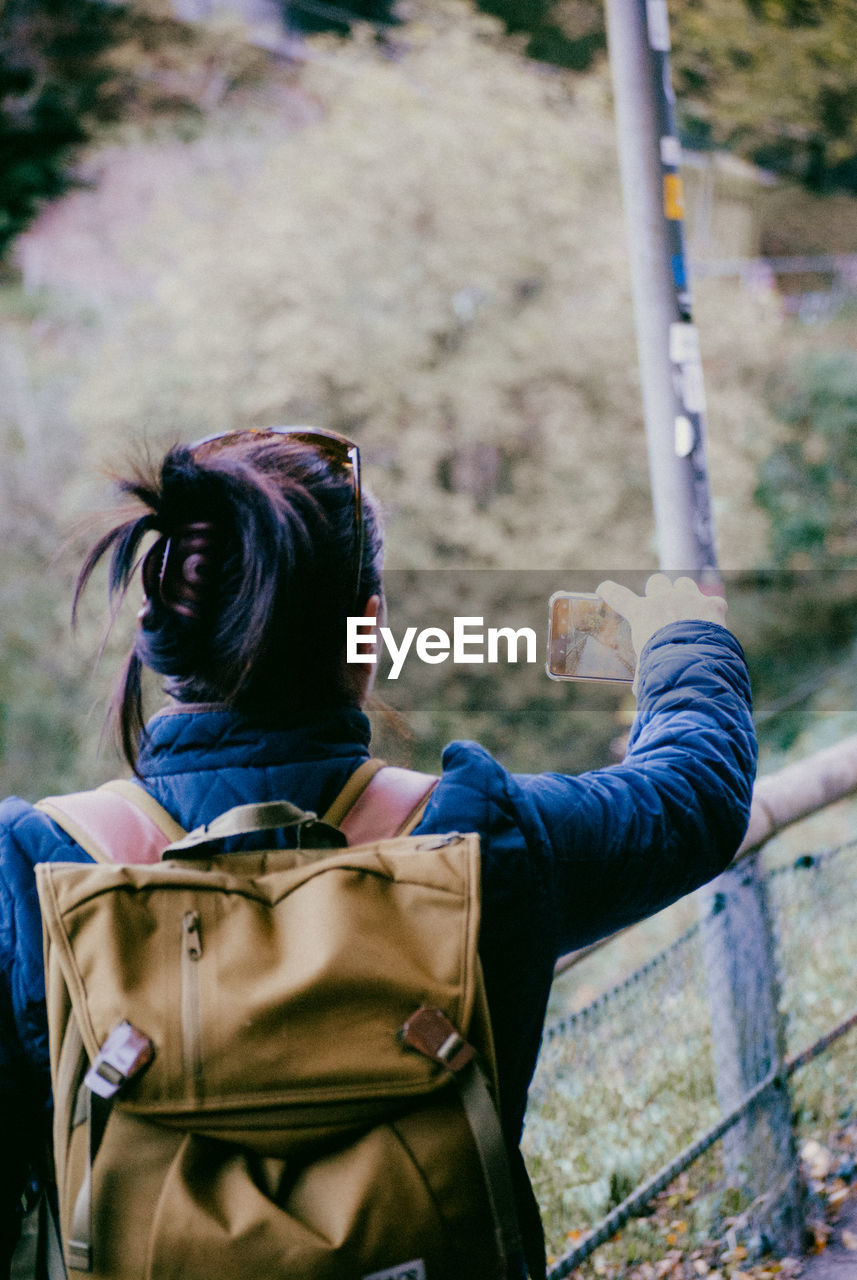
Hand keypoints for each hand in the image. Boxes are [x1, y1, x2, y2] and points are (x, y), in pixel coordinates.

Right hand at [596, 574, 727, 691]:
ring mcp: (690, 598)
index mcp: (642, 613)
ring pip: (684, 583)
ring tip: (689, 608)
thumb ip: (642, 673)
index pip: (618, 595)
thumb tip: (637, 689)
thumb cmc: (662, 668)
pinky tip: (714, 622)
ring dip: (685, 593)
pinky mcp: (712, 605)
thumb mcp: (645, 671)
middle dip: (658, 592)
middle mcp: (664, 599)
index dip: (608, 590)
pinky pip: (713, 601)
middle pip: (657, 582)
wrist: (694, 664)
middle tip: (662, 605)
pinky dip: (713, 611)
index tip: (603, 588)